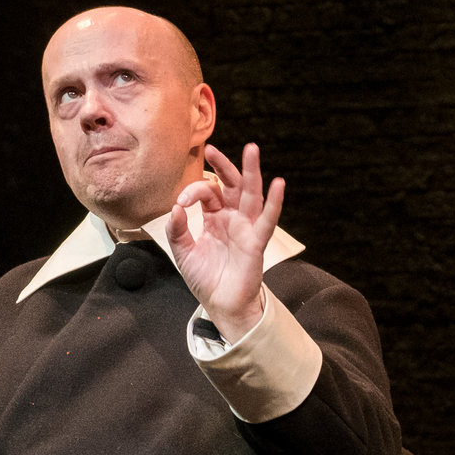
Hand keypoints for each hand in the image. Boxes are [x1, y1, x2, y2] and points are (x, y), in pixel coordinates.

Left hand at [171, 142, 285, 341]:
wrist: (220, 305)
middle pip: (231, 185)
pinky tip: (278, 184)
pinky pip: (267, 220)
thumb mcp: (183, 252)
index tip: (181, 204)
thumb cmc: (205, 279)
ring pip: (251, 194)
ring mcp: (246, 228)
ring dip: (251, 172)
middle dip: (224, 166)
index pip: (207, 192)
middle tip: (213, 149)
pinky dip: (274, 202)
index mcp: (215, 217)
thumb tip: (176, 208)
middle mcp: (232, 218)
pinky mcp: (256, 242)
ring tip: (252, 150)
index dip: (193, 192)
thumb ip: (177, 230)